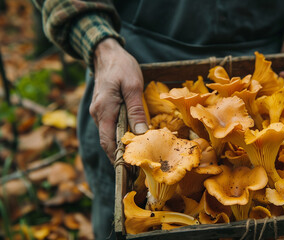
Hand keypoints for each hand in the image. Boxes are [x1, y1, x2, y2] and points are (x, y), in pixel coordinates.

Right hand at [90, 38, 147, 160]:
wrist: (107, 54)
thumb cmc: (122, 67)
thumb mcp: (133, 86)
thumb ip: (136, 110)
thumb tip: (140, 133)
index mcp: (104, 110)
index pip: (107, 141)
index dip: (117, 157)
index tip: (129, 169)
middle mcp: (98, 114)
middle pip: (107, 141)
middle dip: (120, 155)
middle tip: (137, 168)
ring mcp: (99, 112)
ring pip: (109, 134)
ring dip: (120, 145)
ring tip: (137, 155)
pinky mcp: (103, 109)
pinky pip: (110, 126)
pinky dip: (119, 135)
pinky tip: (132, 138)